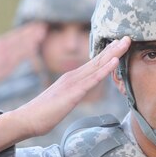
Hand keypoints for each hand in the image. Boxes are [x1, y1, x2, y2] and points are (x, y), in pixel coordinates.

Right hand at [0, 22, 46, 93]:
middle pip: (20, 37)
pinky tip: (34, 47)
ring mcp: (4, 57)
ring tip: (42, 33)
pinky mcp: (6, 67)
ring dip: (32, 39)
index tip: (37, 23)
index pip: (16, 34)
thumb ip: (3, 44)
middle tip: (44, 25)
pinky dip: (26, 51)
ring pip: (20, 46)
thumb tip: (15, 39)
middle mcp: (1, 48)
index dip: (27, 28)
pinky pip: (18, 58)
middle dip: (32, 31)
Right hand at [0, 36, 130, 156]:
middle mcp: (73, 76)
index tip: (119, 44)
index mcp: (71, 78)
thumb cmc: (44, 113)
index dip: (107, 53)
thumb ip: (72, 94)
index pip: (93, 64)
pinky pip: (92, 80)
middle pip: (97, 60)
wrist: (28, 119)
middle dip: (113, 49)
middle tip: (128, 37)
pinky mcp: (73, 93)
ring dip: (113, 54)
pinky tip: (114, 61)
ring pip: (97, 66)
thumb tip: (79, 93)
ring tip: (125, 43)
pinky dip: (104, 69)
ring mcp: (73, 83)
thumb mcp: (63, 100)